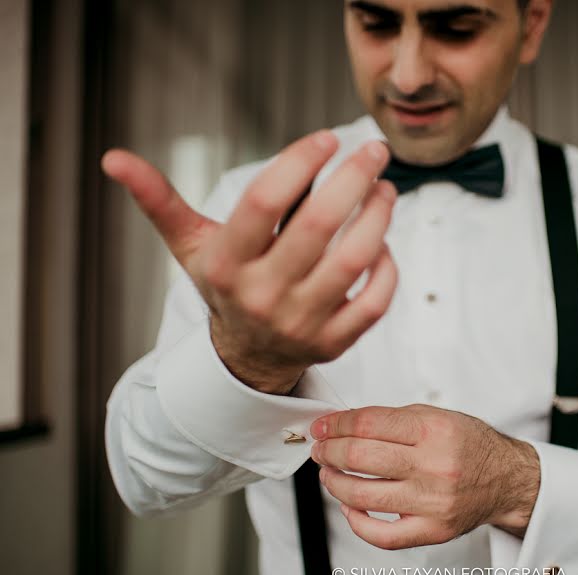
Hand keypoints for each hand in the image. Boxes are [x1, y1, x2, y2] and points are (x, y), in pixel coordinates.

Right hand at [101, 132, 398, 393]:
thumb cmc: (226, 283)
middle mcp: (262, 295)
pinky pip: (374, 303)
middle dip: (353, 180)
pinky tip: (385, 242)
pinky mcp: (333, 342)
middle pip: (318, 228)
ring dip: (378, 217)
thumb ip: (161, 201)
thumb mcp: (190, 246)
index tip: (327, 138)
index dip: (299, 163)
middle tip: (374, 150)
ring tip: (386, 188)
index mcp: (226, 264)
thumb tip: (113, 159)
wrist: (247, 357)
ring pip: (354, 261)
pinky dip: (387, 269)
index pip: (264, 203)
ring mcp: (300, 323)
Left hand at [309, 404, 540, 548]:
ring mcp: (432, 501)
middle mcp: (434, 465)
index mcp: (434, 430)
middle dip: (329, 451)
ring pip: (364, 495)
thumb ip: (393, 420)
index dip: (336, 424)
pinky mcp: (433, 529)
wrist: (506, 479)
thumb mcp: (437, 416)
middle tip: (322, 449)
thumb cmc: (471, 446)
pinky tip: (351, 508)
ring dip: (334, 483)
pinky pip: (383, 535)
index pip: (369, 424)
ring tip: (329, 475)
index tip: (323, 427)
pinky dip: (358, 522)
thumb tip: (345, 425)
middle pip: (360, 457)